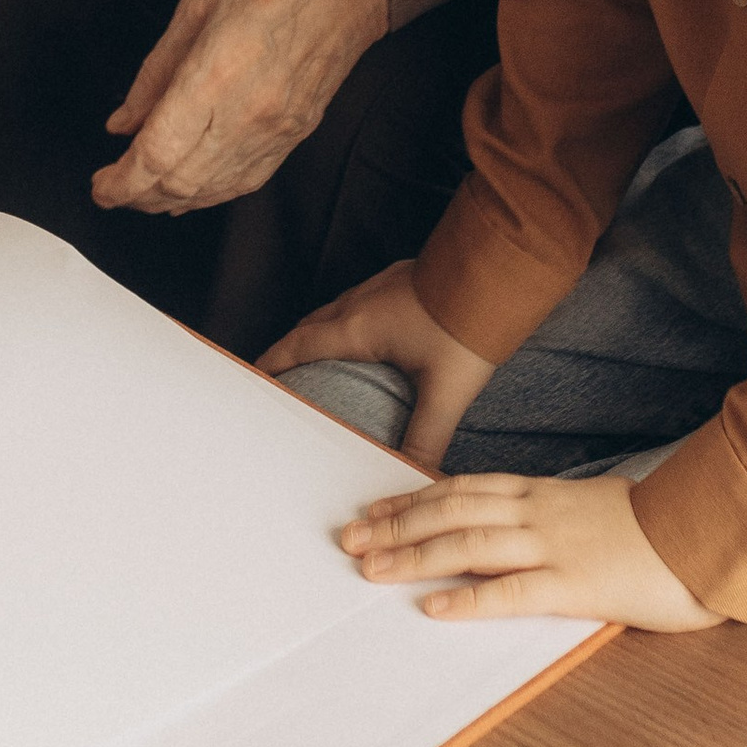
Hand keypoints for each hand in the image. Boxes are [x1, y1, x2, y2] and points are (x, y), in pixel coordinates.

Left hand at [95, 0, 390, 216]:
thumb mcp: (198, 2)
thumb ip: (156, 70)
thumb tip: (124, 121)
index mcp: (218, 72)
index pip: (158, 153)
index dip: (122, 181)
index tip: (100, 185)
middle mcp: (249, 111)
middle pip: (181, 182)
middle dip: (137, 197)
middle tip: (110, 189)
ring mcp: (278, 128)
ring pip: (213, 190)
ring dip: (170, 200)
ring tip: (141, 193)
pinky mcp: (297, 132)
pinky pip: (247, 180)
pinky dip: (210, 193)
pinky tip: (190, 189)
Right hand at [259, 258, 497, 462]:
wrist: (493, 271)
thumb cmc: (467, 327)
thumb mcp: (445, 392)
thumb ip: (426, 437)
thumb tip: (415, 475)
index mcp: (357, 328)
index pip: (298, 346)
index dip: (272, 362)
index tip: (253, 375)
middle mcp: (359, 302)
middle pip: (309, 326)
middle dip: (289, 348)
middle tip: (278, 371)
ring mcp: (378, 286)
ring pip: (333, 310)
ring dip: (317, 331)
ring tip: (315, 355)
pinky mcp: (398, 278)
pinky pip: (357, 300)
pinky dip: (345, 318)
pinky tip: (365, 331)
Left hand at [335, 468, 719, 631]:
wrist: (711, 534)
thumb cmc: (658, 531)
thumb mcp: (594, 511)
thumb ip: (551, 518)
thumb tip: (513, 533)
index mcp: (542, 493)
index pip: (461, 489)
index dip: (411, 499)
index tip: (372, 509)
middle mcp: (538, 512)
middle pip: (450, 511)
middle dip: (395, 524)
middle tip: (348, 538)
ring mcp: (555, 546)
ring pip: (468, 543)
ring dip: (413, 555)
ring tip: (370, 567)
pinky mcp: (577, 584)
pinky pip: (512, 591)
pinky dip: (468, 598)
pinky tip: (433, 608)